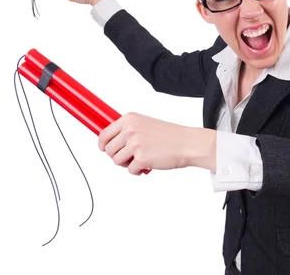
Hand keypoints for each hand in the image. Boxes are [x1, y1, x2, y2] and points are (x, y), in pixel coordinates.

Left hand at [98, 112, 216, 174]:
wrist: (186, 143)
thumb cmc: (168, 136)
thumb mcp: (145, 124)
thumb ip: (128, 130)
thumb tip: (108, 142)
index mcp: (129, 119)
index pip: (104, 134)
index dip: (103, 145)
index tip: (105, 149)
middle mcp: (130, 130)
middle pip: (108, 150)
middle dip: (118, 156)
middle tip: (131, 157)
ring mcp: (135, 144)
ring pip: (117, 161)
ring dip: (127, 164)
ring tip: (141, 160)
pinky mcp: (141, 158)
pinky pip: (130, 170)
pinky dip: (138, 171)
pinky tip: (148, 165)